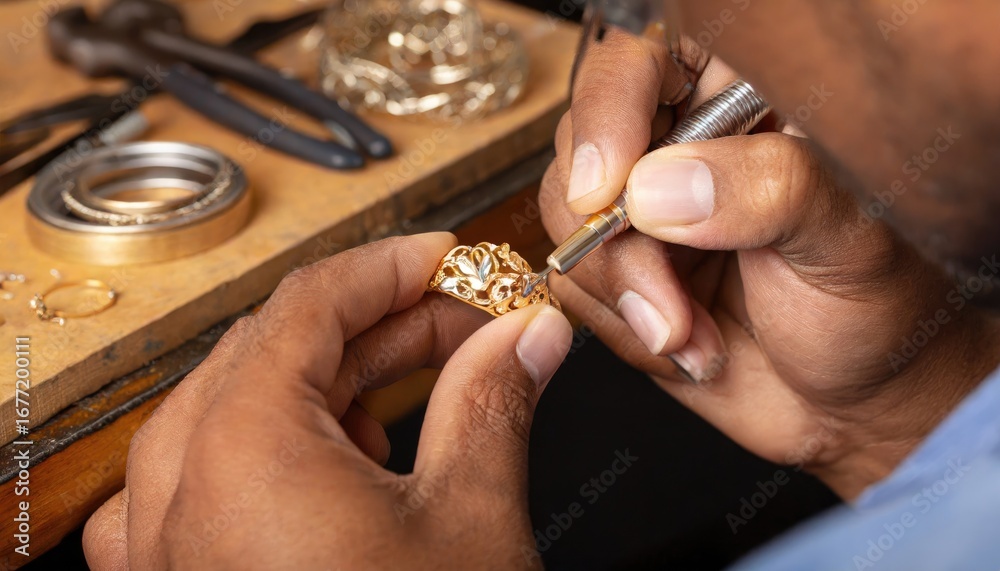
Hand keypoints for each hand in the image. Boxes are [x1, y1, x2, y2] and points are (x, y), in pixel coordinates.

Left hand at [83, 233, 571, 568]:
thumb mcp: (471, 520)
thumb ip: (494, 401)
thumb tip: (528, 334)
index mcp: (240, 447)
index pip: (311, 301)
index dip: (392, 266)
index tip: (448, 259)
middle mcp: (177, 483)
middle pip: (279, 348)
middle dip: (380, 326)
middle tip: (463, 320)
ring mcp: (162, 536)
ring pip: (244, 405)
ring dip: (335, 383)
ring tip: (422, 384)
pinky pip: (212, 472)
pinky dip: (285, 445)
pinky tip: (348, 459)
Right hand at [541, 32, 999, 498]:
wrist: (854, 399)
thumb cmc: (877, 306)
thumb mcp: (849, 236)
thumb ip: (769, 191)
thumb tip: (658, 189)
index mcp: (745, 95)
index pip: (644, 58)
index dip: (610, 110)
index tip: (607, 190)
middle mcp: (685, 140)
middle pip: (586, 143)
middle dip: (615, 237)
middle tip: (667, 297)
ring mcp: (646, 206)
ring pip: (569, 217)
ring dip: (623, 291)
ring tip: (690, 332)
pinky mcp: (622, 265)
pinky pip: (574, 280)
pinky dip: (623, 324)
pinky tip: (686, 344)